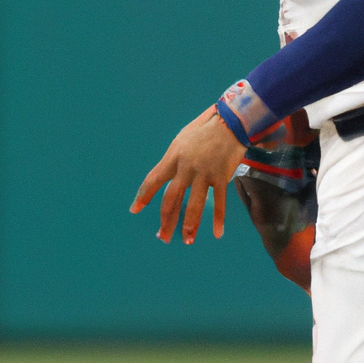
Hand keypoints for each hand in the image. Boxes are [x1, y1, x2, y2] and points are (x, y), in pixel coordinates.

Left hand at [131, 106, 245, 243]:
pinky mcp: (220, 176)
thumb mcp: (181, 141)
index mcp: (173, 157)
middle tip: (163, 237)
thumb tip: (166, 177)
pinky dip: (217, 219)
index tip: (134, 209)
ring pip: (194, 204)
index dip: (143, 196)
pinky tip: (216, 233)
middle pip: (172, 198)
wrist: (229, 122)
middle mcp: (185, 167)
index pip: (153, 179)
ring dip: (190, 225)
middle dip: (167, 220)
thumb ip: (173, 161)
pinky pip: (219, 202)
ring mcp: (203, 173)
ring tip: (187, 240)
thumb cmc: (204, 130)